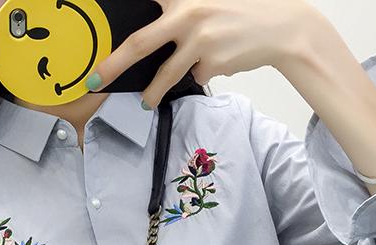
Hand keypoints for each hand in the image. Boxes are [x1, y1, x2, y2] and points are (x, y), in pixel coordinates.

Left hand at [88, 0, 322, 107]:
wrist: (281, 27)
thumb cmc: (242, 11)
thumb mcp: (208, 1)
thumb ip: (180, 11)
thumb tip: (152, 33)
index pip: (143, 6)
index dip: (121, 22)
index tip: (95, 28)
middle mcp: (187, 13)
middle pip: (140, 42)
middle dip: (114, 64)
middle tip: (95, 79)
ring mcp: (199, 40)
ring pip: (167, 73)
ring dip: (153, 92)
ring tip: (145, 102)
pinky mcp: (212, 62)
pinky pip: (196, 75)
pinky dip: (202, 72)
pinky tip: (220, 59)